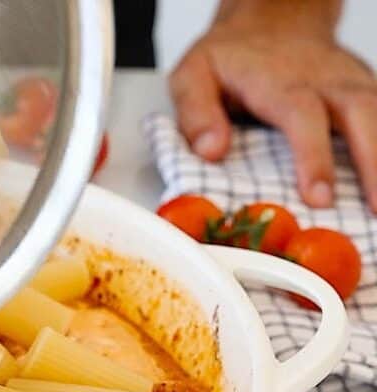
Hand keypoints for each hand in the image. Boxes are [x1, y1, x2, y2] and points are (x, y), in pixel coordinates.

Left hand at [169, 1, 376, 210]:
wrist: (271, 20)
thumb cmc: (230, 57)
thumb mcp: (193, 76)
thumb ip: (197, 114)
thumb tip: (211, 151)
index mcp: (280, 81)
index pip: (303, 117)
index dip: (313, 157)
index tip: (318, 196)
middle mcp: (325, 80)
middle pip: (360, 114)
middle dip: (371, 162)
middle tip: (374, 210)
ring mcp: (351, 84)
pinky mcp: (364, 92)